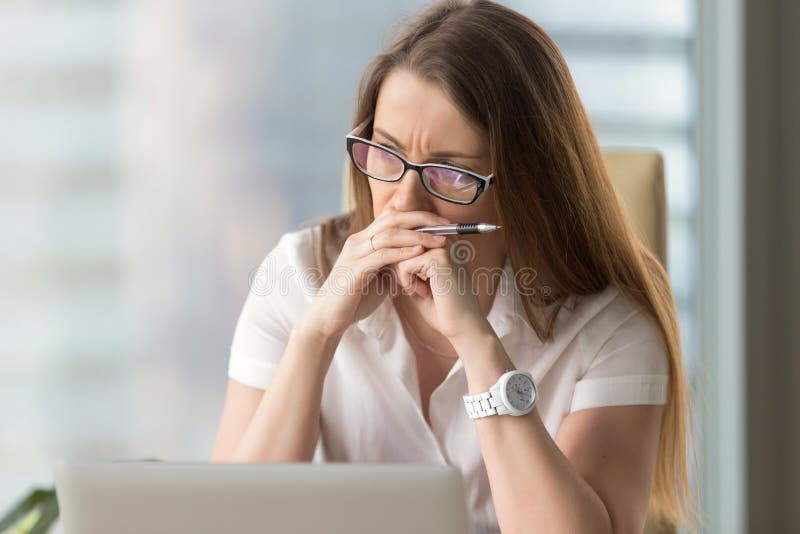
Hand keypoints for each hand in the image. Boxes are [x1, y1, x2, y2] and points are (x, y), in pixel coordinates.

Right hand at [303, 208, 449, 338]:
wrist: (328, 318)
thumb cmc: (354, 299)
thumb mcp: (378, 276)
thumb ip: (392, 263)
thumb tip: (415, 258)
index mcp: (364, 239)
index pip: (392, 216)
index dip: (418, 216)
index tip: (443, 222)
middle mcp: (358, 241)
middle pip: (393, 218)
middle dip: (422, 219)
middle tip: (447, 226)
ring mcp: (355, 254)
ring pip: (389, 234)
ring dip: (418, 235)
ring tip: (440, 240)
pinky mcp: (355, 270)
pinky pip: (382, 255)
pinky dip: (403, 252)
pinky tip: (420, 252)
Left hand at [393, 238, 489, 340]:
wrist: (464, 327)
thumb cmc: (444, 309)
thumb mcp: (421, 282)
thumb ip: (409, 266)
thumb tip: (388, 255)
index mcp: (444, 245)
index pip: (409, 242)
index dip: (404, 264)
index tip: (415, 284)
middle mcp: (446, 242)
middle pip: (404, 244)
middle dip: (401, 268)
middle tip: (414, 288)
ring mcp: (444, 248)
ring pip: (402, 254)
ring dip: (405, 276)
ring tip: (422, 291)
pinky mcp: (439, 258)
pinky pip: (404, 264)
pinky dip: (408, 282)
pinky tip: (424, 293)